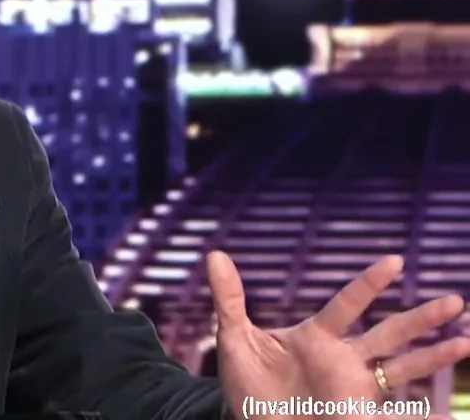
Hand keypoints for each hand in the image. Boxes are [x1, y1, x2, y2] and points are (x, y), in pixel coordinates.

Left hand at [207, 251, 469, 419]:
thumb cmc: (246, 383)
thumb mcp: (233, 340)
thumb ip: (229, 300)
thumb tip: (214, 255)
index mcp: (317, 336)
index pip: (347, 304)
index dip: (369, 283)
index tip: (394, 260)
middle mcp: (343, 359)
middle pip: (390, 333)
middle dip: (422, 318)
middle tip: (456, 301)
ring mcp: (354, 389)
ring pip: (402, 368)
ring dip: (434, 357)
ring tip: (466, 343)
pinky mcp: (357, 415)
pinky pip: (395, 416)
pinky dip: (423, 416)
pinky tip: (448, 416)